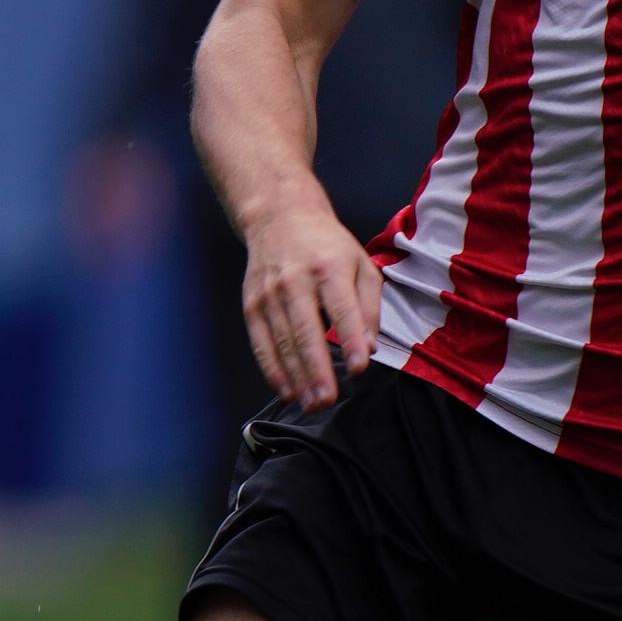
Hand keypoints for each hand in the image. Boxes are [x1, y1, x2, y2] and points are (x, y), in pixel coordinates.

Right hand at [236, 201, 381, 409]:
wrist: (279, 217)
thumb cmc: (328, 246)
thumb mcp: (361, 264)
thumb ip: (369, 306)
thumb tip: (369, 347)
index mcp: (330, 268)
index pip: (341, 309)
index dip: (350, 339)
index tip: (359, 369)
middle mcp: (296, 280)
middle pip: (305, 330)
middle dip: (316, 369)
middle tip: (327, 401)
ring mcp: (269, 293)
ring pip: (282, 341)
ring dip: (295, 376)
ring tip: (311, 404)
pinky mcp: (252, 303)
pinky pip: (260, 341)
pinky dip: (271, 368)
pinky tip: (285, 389)